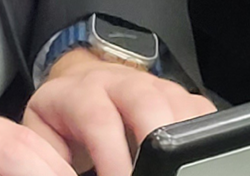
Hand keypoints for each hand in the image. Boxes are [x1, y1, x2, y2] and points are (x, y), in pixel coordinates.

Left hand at [22, 49, 215, 175]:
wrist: (84, 86)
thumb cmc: (65, 119)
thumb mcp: (45, 134)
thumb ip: (47, 156)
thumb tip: (47, 165)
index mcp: (82, 92)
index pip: (97, 117)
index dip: (111, 154)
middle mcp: (120, 83)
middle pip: (144, 102)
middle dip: (155, 144)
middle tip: (159, 174)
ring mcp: (154, 86)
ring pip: (177, 104)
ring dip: (182, 142)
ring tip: (180, 169)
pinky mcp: (180, 97)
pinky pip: (201, 113)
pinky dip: (203, 139)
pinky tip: (197, 160)